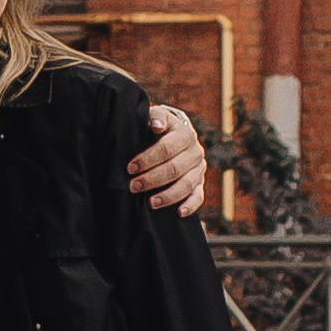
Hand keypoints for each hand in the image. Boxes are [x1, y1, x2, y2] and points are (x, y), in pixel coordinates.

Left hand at [131, 101, 208, 219]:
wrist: (176, 135)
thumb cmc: (159, 128)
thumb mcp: (157, 117)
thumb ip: (155, 117)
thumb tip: (156, 126)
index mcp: (185, 134)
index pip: (167, 148)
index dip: (148, 159)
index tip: (130, 168)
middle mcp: (195, 152)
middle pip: (175, 169)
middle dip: (152, 179)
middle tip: (134, 187)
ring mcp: (199, 169)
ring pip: (186, 185)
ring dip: (168, 195)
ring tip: (150, 203)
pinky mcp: (200, 183)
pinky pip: (198, 197)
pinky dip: (190, 206)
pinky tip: (178, 213)